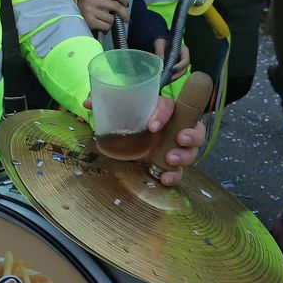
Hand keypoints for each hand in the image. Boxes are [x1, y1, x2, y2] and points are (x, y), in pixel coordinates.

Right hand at [77, 0, 128, 32]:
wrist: (68, 20)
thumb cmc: (82, 11)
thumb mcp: (90, 0)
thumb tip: (121, 4)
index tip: (126, 4)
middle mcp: (92, 1)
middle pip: (115, 5)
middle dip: (124, 13)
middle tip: (126, 18)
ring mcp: (91, 11)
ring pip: (111, 18)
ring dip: (110, 22)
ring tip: (103, 22)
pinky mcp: (91, 22)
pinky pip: (106, 26)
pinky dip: (106, 28)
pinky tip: (100, 26)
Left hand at [79, 95, 205, 185]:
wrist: (128, 140)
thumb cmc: (128, 119)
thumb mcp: (118, 110)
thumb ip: (105, 103)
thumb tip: (88, 103)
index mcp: (162, 110)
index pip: (170, 106)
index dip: (164, 114)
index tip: (152, 126)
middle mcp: (175, 127)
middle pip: (194, 129)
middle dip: (191, 135)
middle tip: (179, 139)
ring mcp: (176, 147)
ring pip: (192, 151)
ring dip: (185, 155)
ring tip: (171, 159)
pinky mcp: (171, 164)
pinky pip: (180, 171)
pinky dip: (175, 176)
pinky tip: (165, 179)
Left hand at [153, 37, 189, 82]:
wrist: (160, 44)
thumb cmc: (161, 41)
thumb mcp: (159, 43)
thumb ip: (160, 51)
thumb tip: (160, 61)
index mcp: (183, 50)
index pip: (185, 60)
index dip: (180, 65)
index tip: (172, 69)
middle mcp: (184, 58)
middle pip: (184, 69)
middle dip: (177, 75)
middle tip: (169, 79)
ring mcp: (180, 64)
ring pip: (180, 73)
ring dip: (174, 78)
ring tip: (166, 81)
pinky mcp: (176, 69)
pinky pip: (176, 74)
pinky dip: (171, 78)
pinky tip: (165, 80)